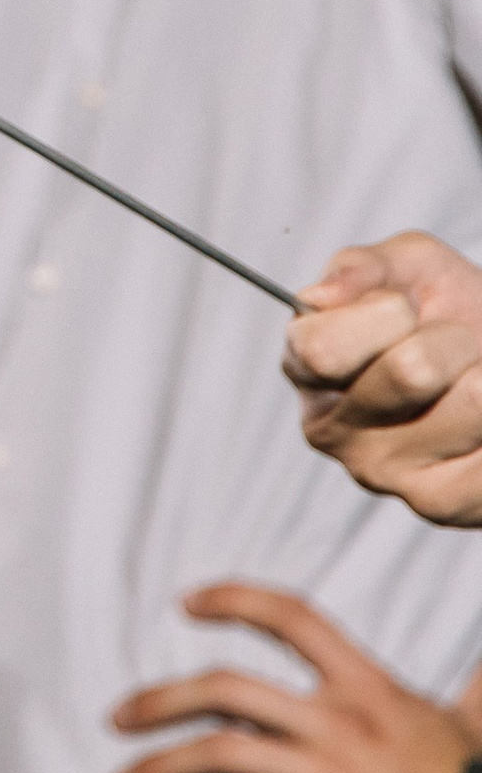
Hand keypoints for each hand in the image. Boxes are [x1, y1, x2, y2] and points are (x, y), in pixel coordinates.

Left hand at [112, 579, 481, 772]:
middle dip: (161, 699)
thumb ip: (459, 691)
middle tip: (119, 718)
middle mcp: (340, 722)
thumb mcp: (465, 724)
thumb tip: (478, 668)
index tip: (187, 602)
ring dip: (159, 767)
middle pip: (226, 688)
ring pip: (219, 754)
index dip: (235, 600)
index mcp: (368, 687)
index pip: (292, 617)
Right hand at [283, 236, 481, 524]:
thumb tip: (320, 297)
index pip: (321, 349)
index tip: (405, 308)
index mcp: (307, 370)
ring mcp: (385, 475)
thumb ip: (361, 268)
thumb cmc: (447, 313)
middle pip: (411, 372)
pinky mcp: (441, 505)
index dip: (382, 314)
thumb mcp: (408, 267)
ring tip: (475, 380)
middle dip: (454, 340)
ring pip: (472, 402)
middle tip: (457, 345)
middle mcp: (332, 431)